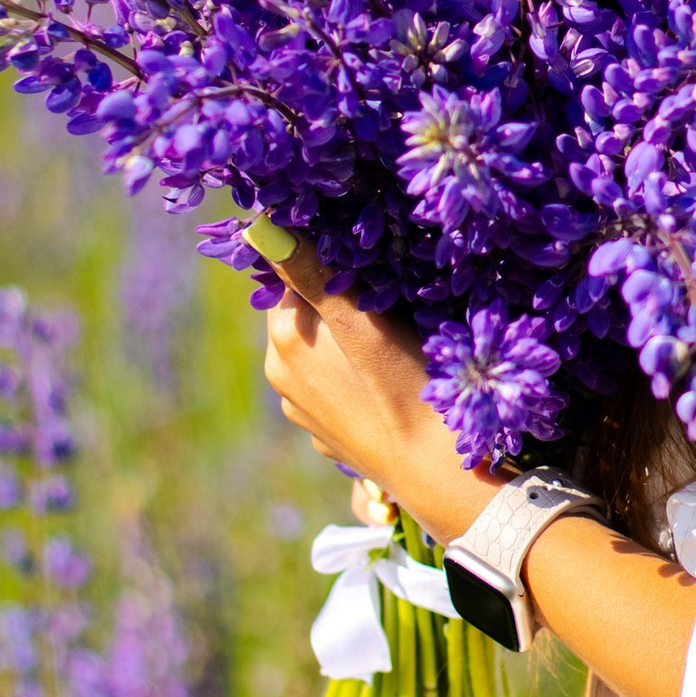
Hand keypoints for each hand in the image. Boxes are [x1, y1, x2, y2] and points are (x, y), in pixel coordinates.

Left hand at [256, 243, 495, 543]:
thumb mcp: (361, 321)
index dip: (328, 267)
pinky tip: (391, 383)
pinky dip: (358, 379)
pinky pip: (339, 390)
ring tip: (395, 344)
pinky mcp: (330, 439)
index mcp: (283, 345)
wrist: (436, 472)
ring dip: (350, 343)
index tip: (368, 270)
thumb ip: (311, 272)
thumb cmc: (404, 386)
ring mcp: (306, 415)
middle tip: (389, 304)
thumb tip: (259, 224)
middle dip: (340, 306)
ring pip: (324, 356)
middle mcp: (282, 381)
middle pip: (307, 319)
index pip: (291, 281)